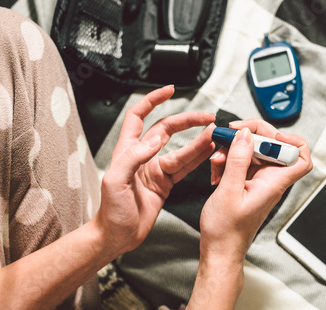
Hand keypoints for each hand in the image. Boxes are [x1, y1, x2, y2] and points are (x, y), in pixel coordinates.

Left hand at [94, 86, 215, 255]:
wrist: (117, 236)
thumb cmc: (111, 212)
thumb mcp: (115, 181)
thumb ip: (134, 157)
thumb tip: (156, 139)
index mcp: (127, 150)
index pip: (138, 115)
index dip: (152, 100)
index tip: (169, 90)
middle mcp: (142, 156)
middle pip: (166, 129)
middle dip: (187, 120)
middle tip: (207, 117)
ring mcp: (155, 169)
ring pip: (180, 149)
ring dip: (198, 140)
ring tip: (215, 133)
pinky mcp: (164, 183)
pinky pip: (184, 166)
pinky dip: (198, 158)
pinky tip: (209, 151)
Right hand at [200, 119, 312, 261]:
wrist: (220, 249)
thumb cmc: (226, 230)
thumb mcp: (229, 191)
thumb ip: (238, 161)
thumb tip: (246, 135)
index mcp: (273, 183)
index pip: (301, 158)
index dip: (291, 141)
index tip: (270, 135)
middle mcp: (270, 180)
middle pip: (273, 146)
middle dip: (250, 136)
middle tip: (231, 134)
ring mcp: (259, 181)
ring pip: (253, 152)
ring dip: (233, 149)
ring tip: (217, 159)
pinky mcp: (247, 182)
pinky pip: (241, 162)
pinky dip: (228, 160)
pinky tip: (217, 169)